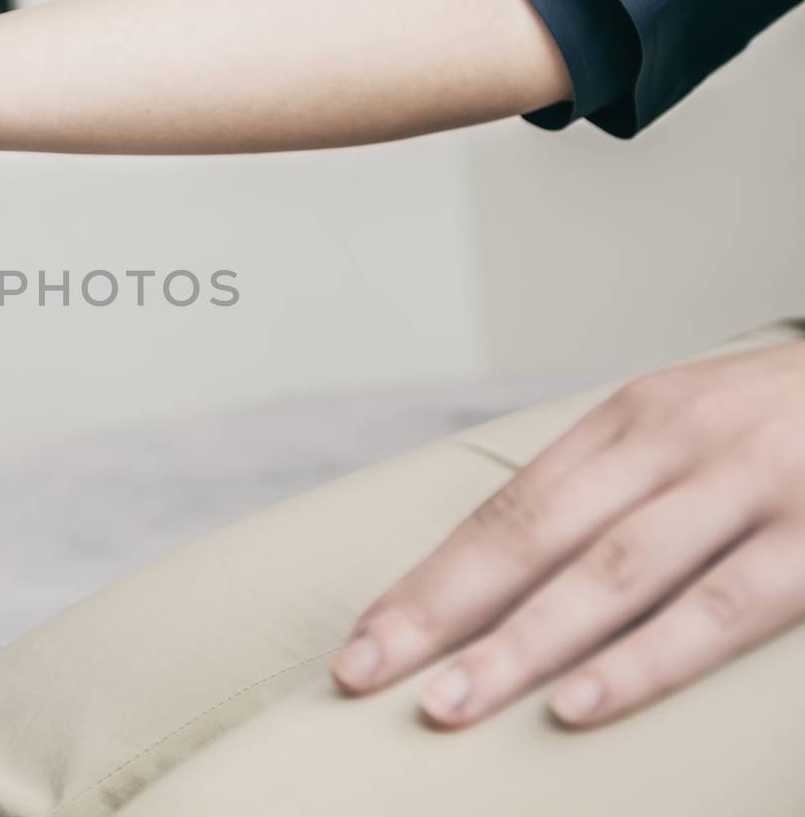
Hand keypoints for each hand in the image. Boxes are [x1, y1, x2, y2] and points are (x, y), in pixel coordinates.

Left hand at [331, 341, 804, 728]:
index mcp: (628, 419)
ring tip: (445, 705)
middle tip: (363, 674)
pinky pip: (717, 609)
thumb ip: (615, 487)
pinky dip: (643, 660)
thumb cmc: (790, 421)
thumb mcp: (692, 427)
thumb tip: (514, 569)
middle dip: (439, 612)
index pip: (506, 510)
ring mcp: (746, 484)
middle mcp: (672, 443)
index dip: (431, 579)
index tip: (366, 636)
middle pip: (529, 538)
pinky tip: (579, 706)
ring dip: (517, 646)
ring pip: (607, 576)